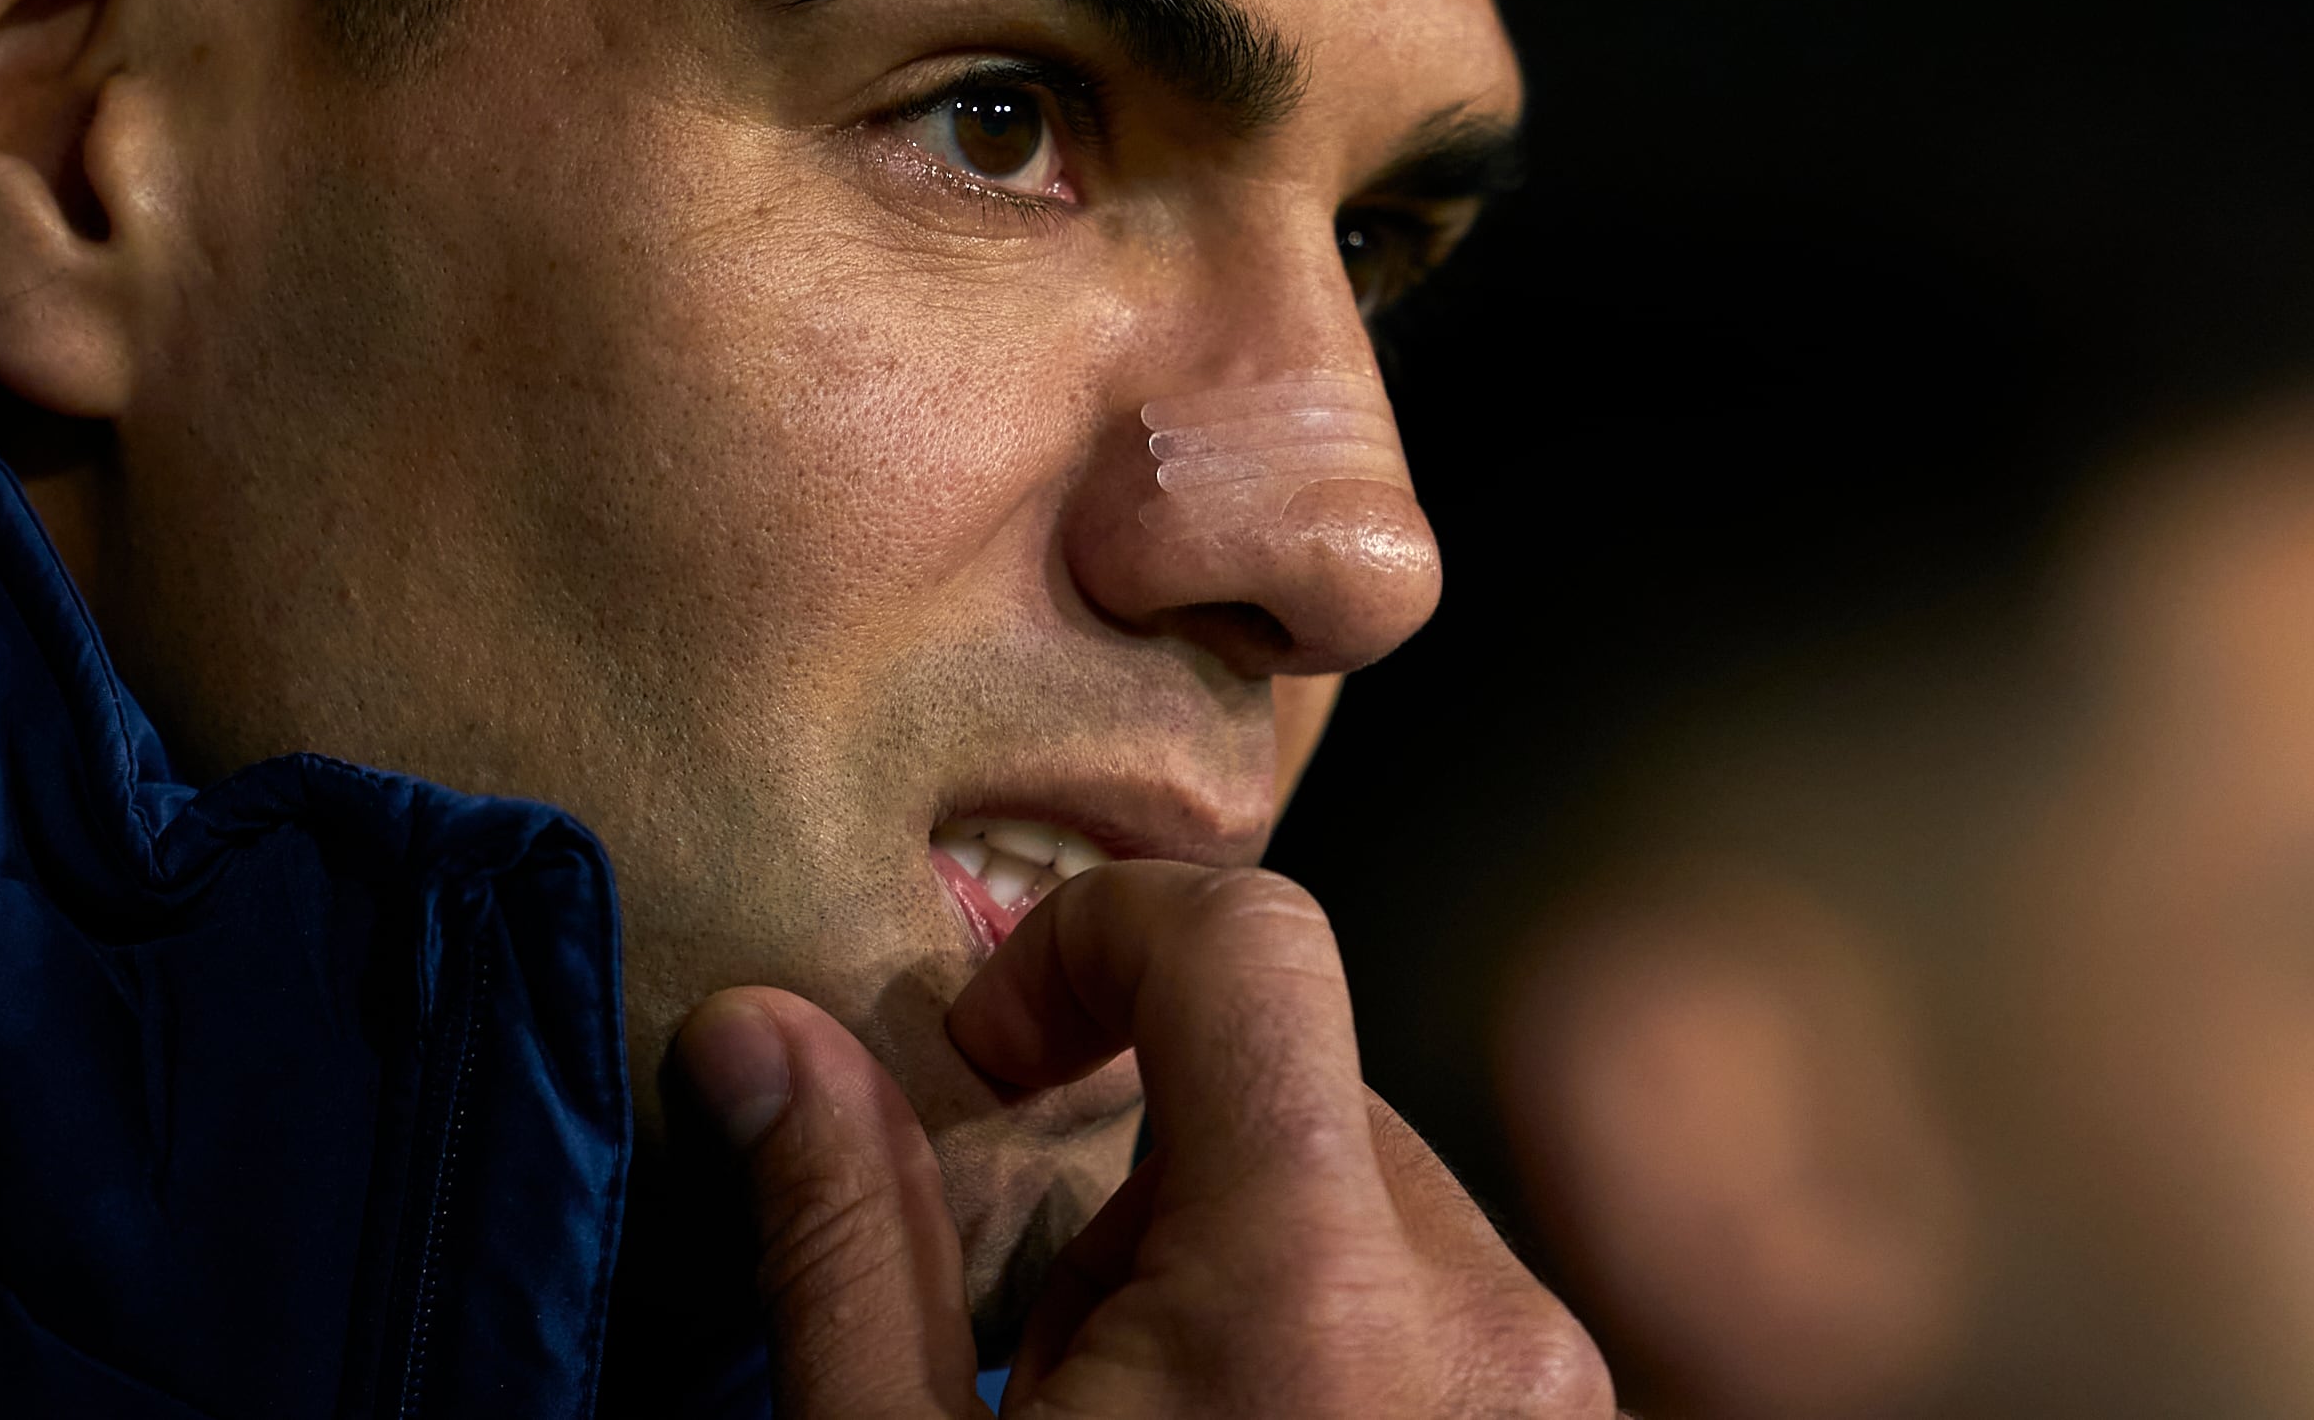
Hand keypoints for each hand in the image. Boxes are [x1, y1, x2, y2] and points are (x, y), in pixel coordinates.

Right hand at [676, 861, 1615, 1417]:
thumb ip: (847, 1238)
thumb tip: (758, 1030)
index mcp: (1310, 1300)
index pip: (1249, 941)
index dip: (1095, 943)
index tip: (996, 1058)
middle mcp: (1482, 1325)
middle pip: (1295, 1078)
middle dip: (1143, 1164)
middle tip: (1035, 1355)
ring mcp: (1554, 1399)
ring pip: (1363, 1193)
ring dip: (1233, 1258)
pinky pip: (1441, 1304)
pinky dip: (1325, 1338)